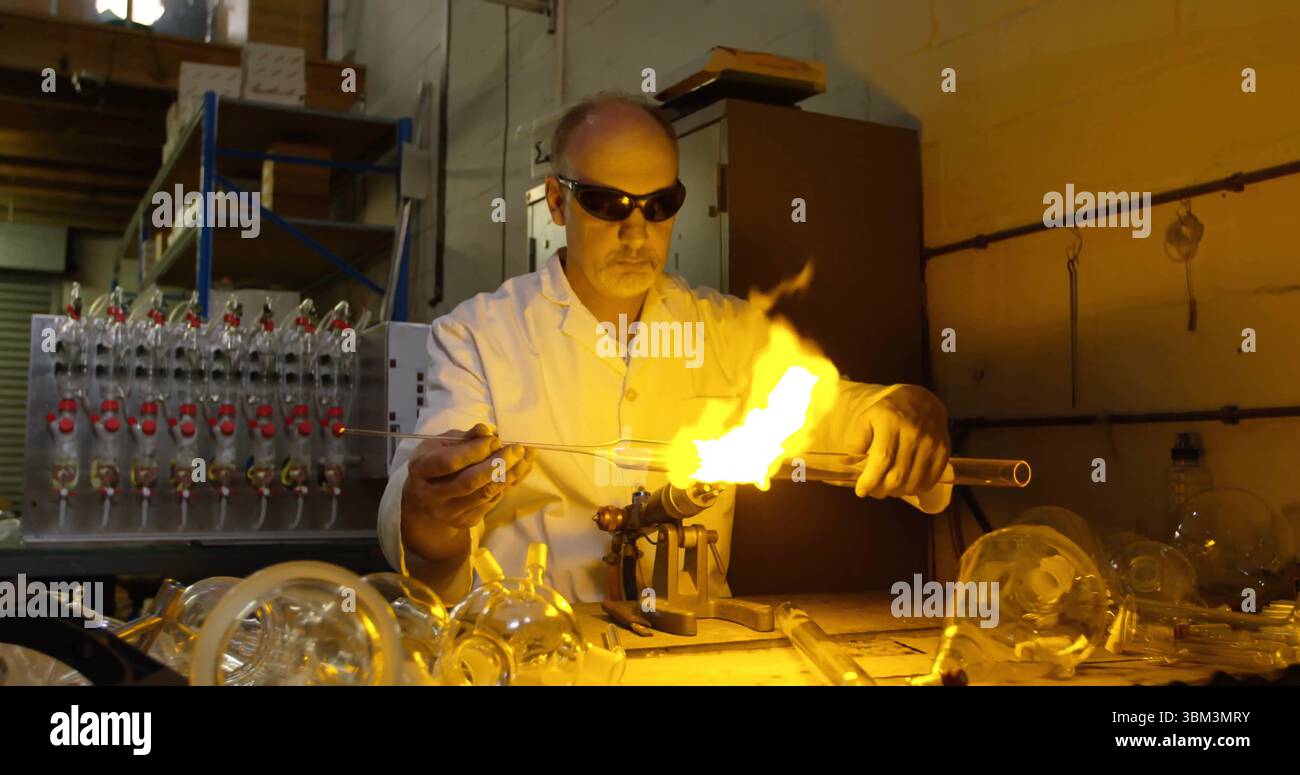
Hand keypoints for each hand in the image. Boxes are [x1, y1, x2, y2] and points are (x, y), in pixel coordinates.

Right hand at [401, 423, 536, 530]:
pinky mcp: (466, 521)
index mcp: (421, 470)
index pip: (450, 462)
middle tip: (517, 449)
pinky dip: (508, 484)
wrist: (425, 501)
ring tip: (525, 458)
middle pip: (469, 482)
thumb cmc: (435, 463)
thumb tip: (487, 431)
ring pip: (484, 494)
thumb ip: (464, 438)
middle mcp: (432, 496)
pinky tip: (520, 470)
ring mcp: (449, 512)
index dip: (475, 451)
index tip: (495, 440)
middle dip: (497, 464)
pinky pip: (492, 502)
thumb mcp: (441, 444)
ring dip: (509, 475)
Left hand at [848, 386, 949, 498]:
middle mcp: (913, 433)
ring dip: (897, 492)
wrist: (922, 401)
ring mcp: (931, 443)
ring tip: (888, 488)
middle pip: (897, 475)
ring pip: (912, 482)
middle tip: (874, 491)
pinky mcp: (943, 451)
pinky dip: (915, 489)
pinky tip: (905, 485)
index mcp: (891, 423)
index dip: (870, 480)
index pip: (881, 460)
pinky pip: (929, 480)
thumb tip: (847, 464)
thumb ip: (857, 441)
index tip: (860, 491)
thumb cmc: (890, 411)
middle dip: (881, 490)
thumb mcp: (867, 418)